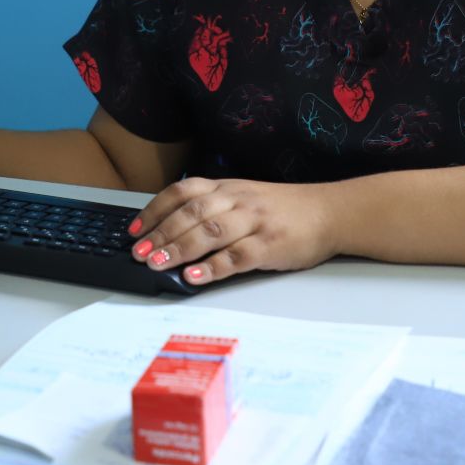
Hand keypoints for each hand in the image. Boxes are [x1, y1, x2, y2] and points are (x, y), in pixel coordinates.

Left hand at [127, 177, 337, 286]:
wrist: (330, 211)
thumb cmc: (283, 209)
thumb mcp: (245, 198)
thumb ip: (214, 209)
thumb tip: (172, 232)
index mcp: (228, 188)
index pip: (182, 193)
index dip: (155, 209)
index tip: (133, 229)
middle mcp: (237, 200)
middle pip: (191, 213)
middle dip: (161, 232)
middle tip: (139, 252)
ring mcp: (254, 221)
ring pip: (210, 231)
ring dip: (180, 248)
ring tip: (157, 264)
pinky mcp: (271, 244)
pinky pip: (237, 256)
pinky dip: (214, 267)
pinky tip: (195, 276)